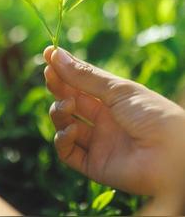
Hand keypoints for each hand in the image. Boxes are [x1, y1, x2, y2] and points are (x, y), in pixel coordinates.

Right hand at [44, 46, 184, 212]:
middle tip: (49, 75)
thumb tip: (56, 55)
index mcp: (113, 101)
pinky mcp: (93, 165)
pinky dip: (62, 139)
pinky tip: (70, 129)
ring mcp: (98, 143)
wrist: (174, 155)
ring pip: (64, 125)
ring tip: (67, 105)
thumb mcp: (118, 90)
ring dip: (59, 112)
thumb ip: (84, 76)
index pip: (81, 84)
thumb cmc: (153, 115)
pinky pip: (68, 152)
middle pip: (70, 102)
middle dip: (58, 88)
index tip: (48, 55)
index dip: (64, 71)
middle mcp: (104, 121)